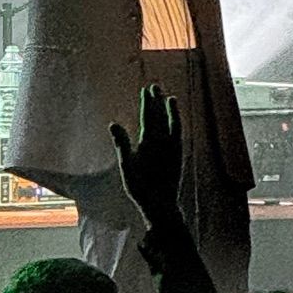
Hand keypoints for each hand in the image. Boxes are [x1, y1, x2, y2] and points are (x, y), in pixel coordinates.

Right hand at [110, 81, 183, 228]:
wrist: (161, 206)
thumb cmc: (140, 187)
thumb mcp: (126, 166)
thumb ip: (122, 144)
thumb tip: (113, 123)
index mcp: (149, 143)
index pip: (148, 117)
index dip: (147, 103)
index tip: (146, 90)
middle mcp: (164, 144)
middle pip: (161, 117)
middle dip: (158, 102)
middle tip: (155, 86)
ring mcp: (173, 150)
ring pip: (173, 125)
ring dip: (171, 111)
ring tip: (170, 99)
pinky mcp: (178, 158)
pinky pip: (179, 137)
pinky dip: (177, 126)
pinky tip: (176, 123)